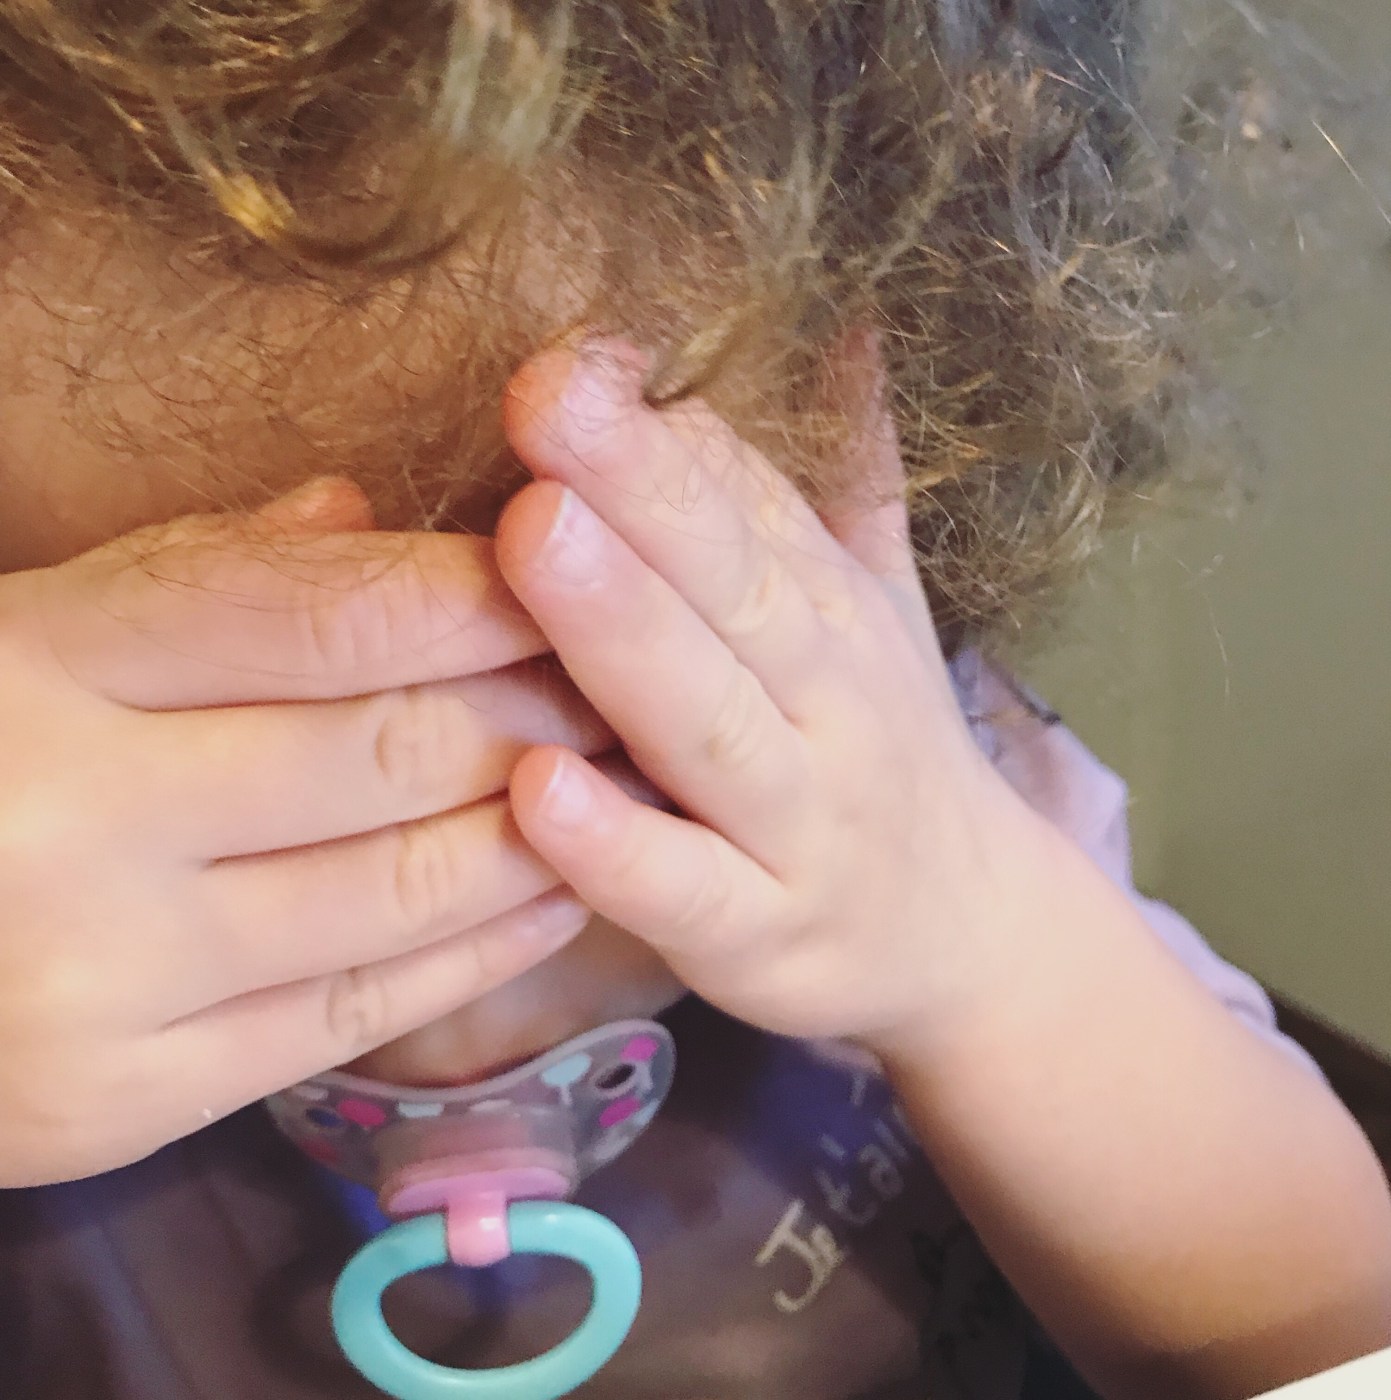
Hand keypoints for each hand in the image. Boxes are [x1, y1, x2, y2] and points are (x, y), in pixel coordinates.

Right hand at [0, 480, 612, 1185]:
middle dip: (539, 708)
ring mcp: (104, 982)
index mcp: (41, 667)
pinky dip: (487, 951)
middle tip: (626, 680)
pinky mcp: (128, 1101)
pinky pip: (360, 1013)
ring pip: (398, 889)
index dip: (472, 591)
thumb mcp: (31, 626)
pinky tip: (565, 893)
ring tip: (627, 779)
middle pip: (384, 750)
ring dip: (544, 828)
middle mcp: (73, 823)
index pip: (317, 614)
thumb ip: (198, 571)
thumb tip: (366, 510)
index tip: (570, 570)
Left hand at [495, 342, 1039, 1051]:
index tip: (576, 350)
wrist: (974, 936)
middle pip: (735, 591)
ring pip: (709, 727)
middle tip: (546, 398)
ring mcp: (799, 827)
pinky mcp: (763, 939)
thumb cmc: (885, 755)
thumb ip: (856, 480)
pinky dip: (617, 848)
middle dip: (641, 492)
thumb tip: (857, 320)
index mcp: (835, 614)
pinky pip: (688, 891)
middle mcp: (827, 706)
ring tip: (533, 541)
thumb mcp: (884, 612)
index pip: (751, 505)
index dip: (664, 429)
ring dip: (623, 635)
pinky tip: (535, 791)